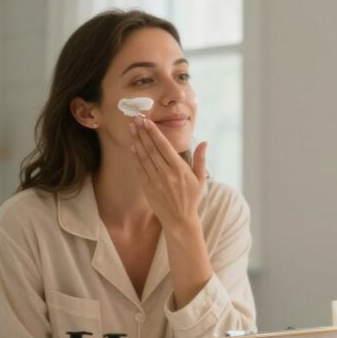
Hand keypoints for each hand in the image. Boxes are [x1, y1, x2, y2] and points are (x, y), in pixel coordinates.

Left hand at [129, 115, 208, 229]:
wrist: (179, 219)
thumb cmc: (191, 197)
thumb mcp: (200, 178)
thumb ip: (200, 159)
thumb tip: (205, 142)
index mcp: (179, 169)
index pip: (164, 146)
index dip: (154, 132)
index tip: (147, 121)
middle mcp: (166, 174)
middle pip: (151, 148)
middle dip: (143, 132)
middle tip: (135, 118)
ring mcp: (155, 181)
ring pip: (143, 157)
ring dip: (136, 141)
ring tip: (131, 128)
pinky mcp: (147, 187)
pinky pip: (139, 169)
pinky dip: (135, 157)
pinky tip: (132, 146)